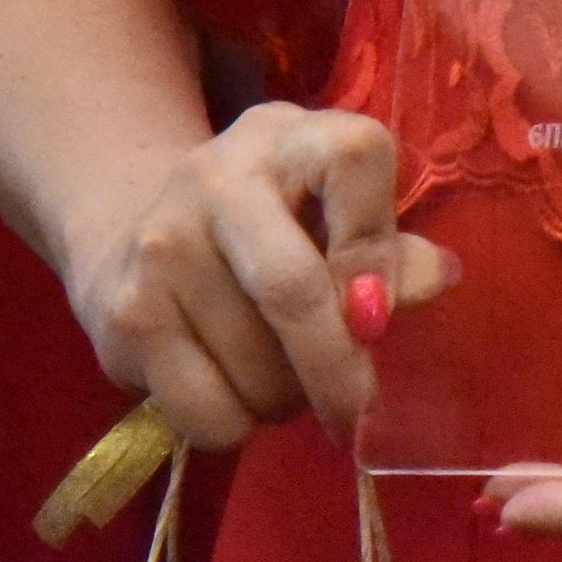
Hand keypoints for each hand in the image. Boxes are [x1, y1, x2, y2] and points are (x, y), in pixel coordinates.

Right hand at [55, 100, 454, 450]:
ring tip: (287, 383)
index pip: (356, 158)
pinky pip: (204, 409)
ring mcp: (161, 248)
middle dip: (338, 369)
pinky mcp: (124, 318)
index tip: (380, 317)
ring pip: (252, 366)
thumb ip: (388, 245)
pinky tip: (234, 393)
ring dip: (288, 400)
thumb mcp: (332, 208)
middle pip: (293, 288)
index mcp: (289, 136)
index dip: (378, 248)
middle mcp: (217, 180)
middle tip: (359, 416)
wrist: (137, 230)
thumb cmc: (271, 223)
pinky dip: (236, 425)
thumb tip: (436, 277)